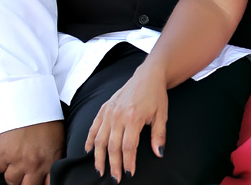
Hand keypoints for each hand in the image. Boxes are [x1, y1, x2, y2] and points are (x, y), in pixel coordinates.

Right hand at [0, 121, 64, 184]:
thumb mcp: (58, 139)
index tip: (39, 181)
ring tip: (16, 163)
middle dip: (26, 182)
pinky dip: (2, 163)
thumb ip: (54, 158)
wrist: (29, 101)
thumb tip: (50, 173)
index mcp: (51, 160)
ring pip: (11, 180)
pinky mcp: (2, 153)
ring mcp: (17, 159)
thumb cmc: (46, 118)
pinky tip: (7, 153)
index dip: (42, 184)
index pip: (47, 184)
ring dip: (13, 174)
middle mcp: (35, 164)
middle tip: (25, 175)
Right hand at [85, 64, 168, 182]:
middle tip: (115, 178)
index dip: (128, 162)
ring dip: (99, 157)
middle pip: (112, 146)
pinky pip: (94, 127)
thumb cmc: (156, 95)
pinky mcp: (104, 108)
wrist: (147, 76)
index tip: (129, 173)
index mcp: (133, 117)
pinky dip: (90, 140)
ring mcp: (109, 112)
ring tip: (100, 170)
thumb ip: (159, 135)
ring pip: (100, 140)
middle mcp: (118, 115)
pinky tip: (89, 151)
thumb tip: (159, 153)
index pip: (128, 146)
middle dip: (113, 165)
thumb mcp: (162, 115)